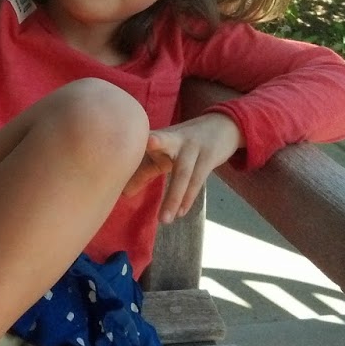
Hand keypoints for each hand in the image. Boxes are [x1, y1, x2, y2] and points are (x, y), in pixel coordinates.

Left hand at [123, 113, 243, 222]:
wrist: (223, 125)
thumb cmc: (185, 142)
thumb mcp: (165, 152)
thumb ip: (145, 170)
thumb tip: (124, 194)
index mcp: (160, 135)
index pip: (143, 136)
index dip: (135, 137)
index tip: (121, 143)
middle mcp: (175, 137)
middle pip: (164, 140)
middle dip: (157, 143)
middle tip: (148, 145)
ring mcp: (194, 147)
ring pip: (182, 173)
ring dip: (173, 197)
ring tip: (164, 219)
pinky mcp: (209, 157)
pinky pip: (197, 180)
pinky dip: (188, 197)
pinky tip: (180, 212)